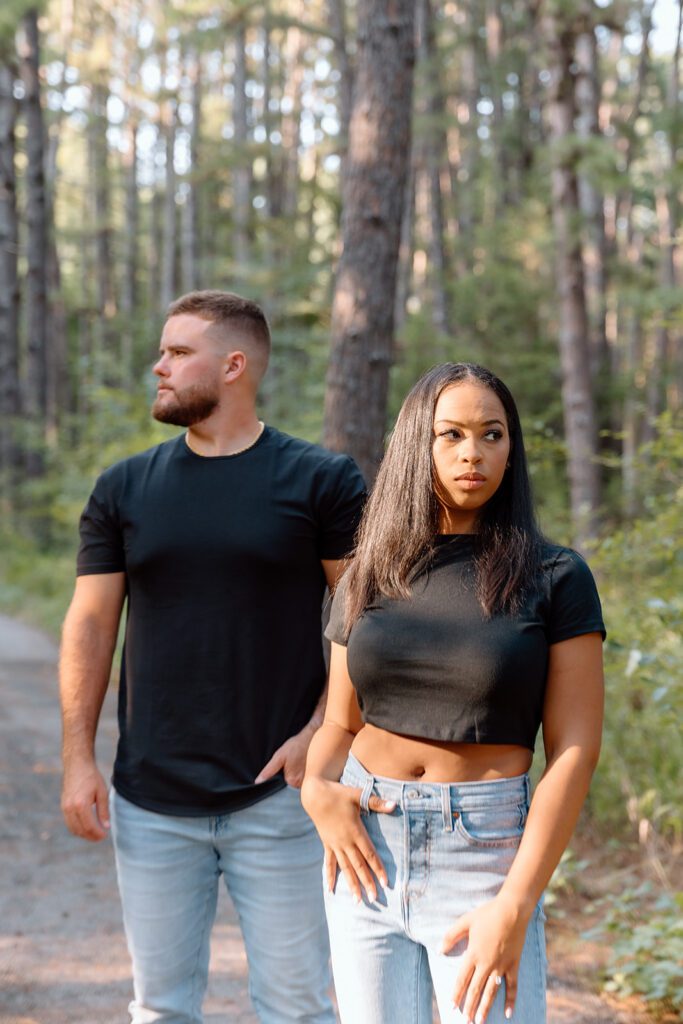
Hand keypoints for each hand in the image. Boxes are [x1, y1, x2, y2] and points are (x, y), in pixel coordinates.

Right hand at [61, 759, 109, 841]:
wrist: (76, 765)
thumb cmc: (91, 777)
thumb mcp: (102, 792)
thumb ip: (103, 811)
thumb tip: (106, 827)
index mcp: (81, 804)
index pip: (89, 826)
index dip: (97, 834)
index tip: (105, 835)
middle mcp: (70, 808)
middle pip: (80, 830)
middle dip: (91, 836)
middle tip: (101, 837)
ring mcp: (64, 807)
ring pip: (73, 829)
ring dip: (83, 834)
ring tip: (94, 833)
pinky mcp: (63, 806)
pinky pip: (69, 823)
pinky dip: (77, 828)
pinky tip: (86, 826)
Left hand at [255, 724, 316, 788]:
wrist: (312, 738)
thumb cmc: (296, 745)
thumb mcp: (279, 756)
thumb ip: (269, 770)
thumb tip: (259, 781)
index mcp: (292, 780)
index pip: (283, 783)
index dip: (283, 773)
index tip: (287, 764)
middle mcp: (302, 783)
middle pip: (292, 783)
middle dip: (291, 773)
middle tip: (294, 761)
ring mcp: (310, 779)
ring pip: (299, 780)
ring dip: (298, 772)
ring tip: (300, 761)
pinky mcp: (314, 774)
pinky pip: (306, 776)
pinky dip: (304, 770)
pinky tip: (305, 761)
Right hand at [301, 776, 394, 901]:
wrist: (315, 795)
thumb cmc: (338, 793)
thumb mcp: (358, 795)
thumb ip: (376, 802)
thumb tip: (394, 805)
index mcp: (355, 831)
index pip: (369, 854)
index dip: (378, 868)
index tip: (385, 883)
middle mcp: (345, 841)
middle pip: (358, 865)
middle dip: (367, 882)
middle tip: (374, 899)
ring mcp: (335, 844)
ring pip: (345, 868)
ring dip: (351, 884)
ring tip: (358, 900)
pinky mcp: (327, 844)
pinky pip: (329, 863)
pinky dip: (330, 876)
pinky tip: (331, 889)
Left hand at [442, 894, 530, 1021]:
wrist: (512, 910)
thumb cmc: (487, 913)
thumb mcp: (465, 921)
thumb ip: (451, 936)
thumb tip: (439, 950)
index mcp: (473, 953)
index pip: (462, 978)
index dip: (456, 993)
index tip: (451, 1006)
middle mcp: (487, 963)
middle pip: (475, 989)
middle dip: (469, 1006)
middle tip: (465, 1021)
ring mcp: (501, 966)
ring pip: (491, 992)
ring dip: (484, 1008)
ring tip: (479, 1021)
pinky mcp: (513, 965)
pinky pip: (512, 986)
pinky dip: (510, 1000)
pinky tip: (508, 1013)